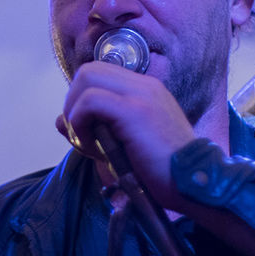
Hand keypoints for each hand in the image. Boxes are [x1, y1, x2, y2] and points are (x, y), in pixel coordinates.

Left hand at [56, 61, 195, 209]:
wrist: (195, 184)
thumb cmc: (163, 172)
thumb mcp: (123, 146)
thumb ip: (92, 129)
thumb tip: (59, 120)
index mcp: (146, 90)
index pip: (100, 74)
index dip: (83, 99)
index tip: (86, 131)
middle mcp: (144, 85)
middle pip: (88, 71)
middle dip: (73, 102)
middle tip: (81, 135)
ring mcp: (141, 94)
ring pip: (86, 78)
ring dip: (75, 112)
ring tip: (86, 142)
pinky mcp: (135, 111)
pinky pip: (89, 101)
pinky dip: (79, 122)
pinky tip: (90, 146)